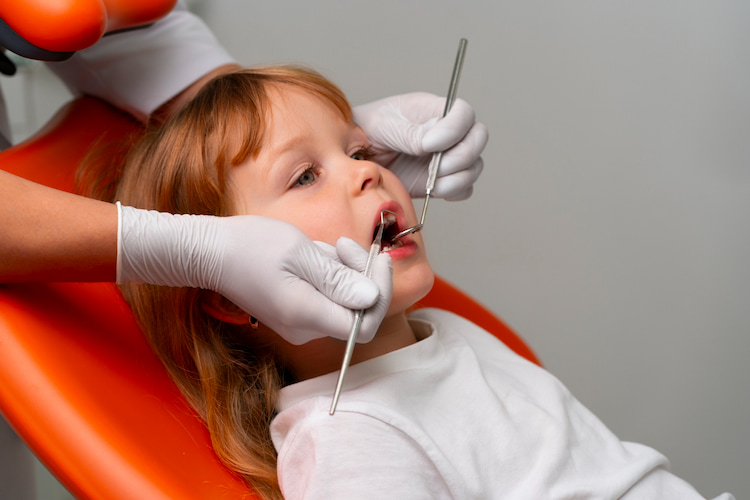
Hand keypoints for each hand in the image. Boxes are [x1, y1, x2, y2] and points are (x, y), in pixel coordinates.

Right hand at [117, 205, 391, 344]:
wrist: (209, 253)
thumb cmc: (249, 246)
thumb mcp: (299, 252)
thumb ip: (337, 278)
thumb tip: (371, 298)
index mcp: (306, 316)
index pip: (364, 326)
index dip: (380, 294)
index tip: (380, 259)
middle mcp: (305, 329)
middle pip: (357, 311)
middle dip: (362, 275)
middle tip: (346, 244)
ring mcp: (300, 324)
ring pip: (343, 301)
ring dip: (344, 270)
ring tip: (322, 247)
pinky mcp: (296, 314)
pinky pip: (328, 298)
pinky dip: (330, 275)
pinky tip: (315, 255)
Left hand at [353, 92, 488, 200]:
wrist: (354, 158)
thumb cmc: (366, 131)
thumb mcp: (383, 125)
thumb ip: (410, 133)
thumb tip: (434, 141)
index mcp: (433, 110)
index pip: (463, 113)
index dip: (454, 129)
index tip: (428, 144)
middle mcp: (446, 132)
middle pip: (478, 138)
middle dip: (461, 156)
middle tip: (435, 167)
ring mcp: (446, 157)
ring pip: (474, 166)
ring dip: (457, 177)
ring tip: (430, 182)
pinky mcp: (441, 180)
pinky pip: (463, 188)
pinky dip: (453, 191)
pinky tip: (433, 189)